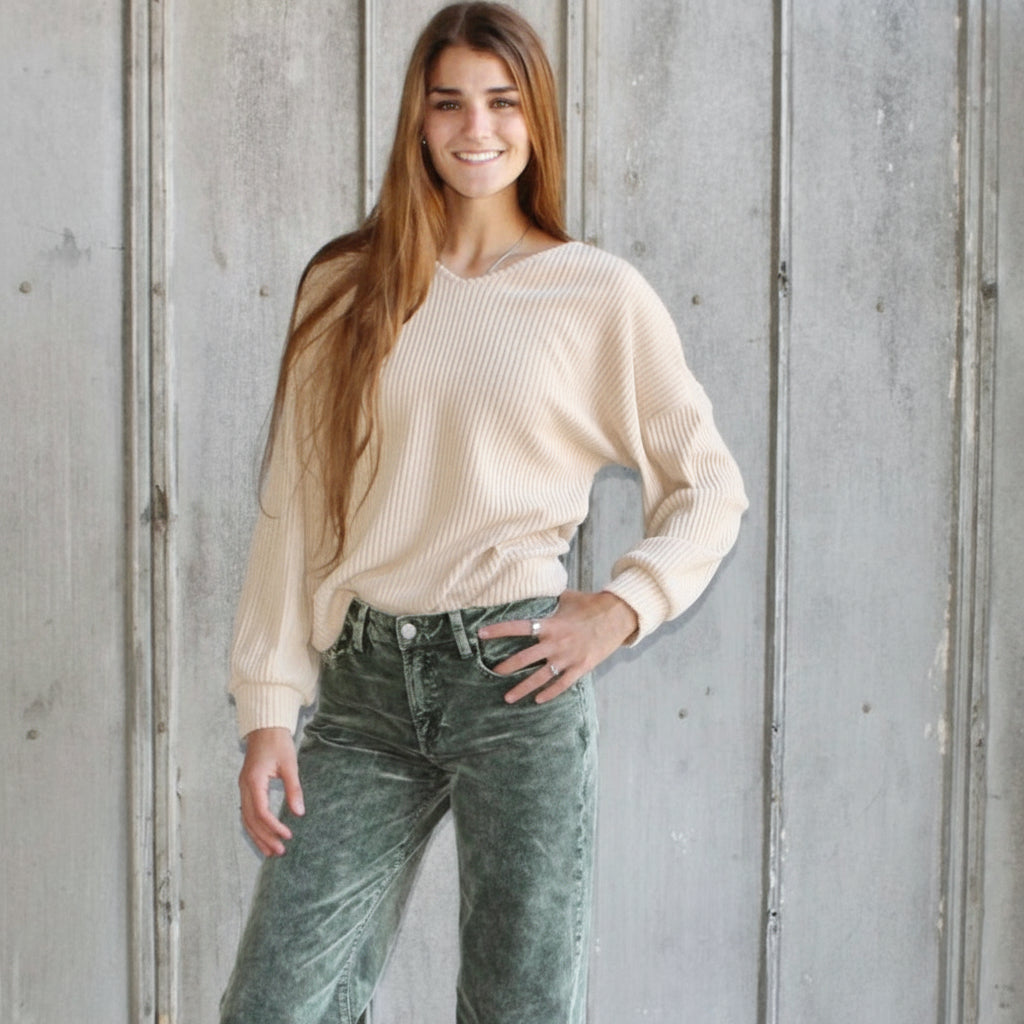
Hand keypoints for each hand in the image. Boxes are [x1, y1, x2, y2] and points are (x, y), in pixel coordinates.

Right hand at [238, 726, 304, 856]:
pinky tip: (263, 835)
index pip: (261, 811)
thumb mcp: (290, 765)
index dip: (273, 826)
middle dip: (264, 837)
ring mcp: (243, 787)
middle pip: (251, 819)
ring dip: (258, 835)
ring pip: (246, 818)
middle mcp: (244, 787)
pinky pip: (247, 811)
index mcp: (254, 780)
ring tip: (270, 851)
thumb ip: (294, 789)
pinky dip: (255, 826)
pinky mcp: (247, 787)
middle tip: (279, 852)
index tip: (287, 835)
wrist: (265, 727)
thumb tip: (299, 813)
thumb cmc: (278, 743)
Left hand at [477, 590, 638, 704]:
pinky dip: (550, 693)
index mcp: (551, 624)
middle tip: (493, 673)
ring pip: (541, 677)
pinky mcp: (581, 667)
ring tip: (508, 697)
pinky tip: (538, 700)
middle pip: (526, 658)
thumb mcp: (568, 597)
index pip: (520, 627)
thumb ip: (551, 598)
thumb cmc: (592, 604)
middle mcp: (556, 642)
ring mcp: (568, 657)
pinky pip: (562, 684)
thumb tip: (539, 585)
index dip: (499, 630)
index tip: (481, 634)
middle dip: (507, 667)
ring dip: (523, 688)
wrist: (618, 616)